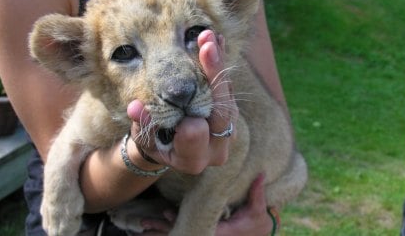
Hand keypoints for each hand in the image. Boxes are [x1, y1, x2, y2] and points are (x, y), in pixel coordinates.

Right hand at [127, 30, 237, 174]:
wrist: (169, 146)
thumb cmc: (153, 142)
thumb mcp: (143, 137)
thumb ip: (141, 124)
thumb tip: (134, 107)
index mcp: (193, 159)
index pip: (195, 134)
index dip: (188, 117)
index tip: (177, 94)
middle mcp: (217, 147)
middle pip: (221, 110)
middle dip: (213, 75)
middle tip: (206, 45)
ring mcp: (228, 130)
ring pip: (228, 95)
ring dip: (218, 63)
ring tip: (209, 36)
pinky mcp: (230, 113)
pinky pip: (230, 88)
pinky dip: (220, 64)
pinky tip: (214, 42)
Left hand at [133, 174, 272, 235]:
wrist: (257, 233)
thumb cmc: (257, 223)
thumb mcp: (258, 209)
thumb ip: (257, 192)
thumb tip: (261, 174)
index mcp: (219, 232)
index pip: (196, 227)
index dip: (178, 222)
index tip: (165, 213)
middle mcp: (208, 235)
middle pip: (182, 232)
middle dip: (163, 228)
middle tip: (144, 223)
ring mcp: (204, 234)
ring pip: (180, 232)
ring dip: (161, 229)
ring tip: (143, 225)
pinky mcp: (202, 231)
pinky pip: (183, 229)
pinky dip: (170, 225)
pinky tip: (160, 218)